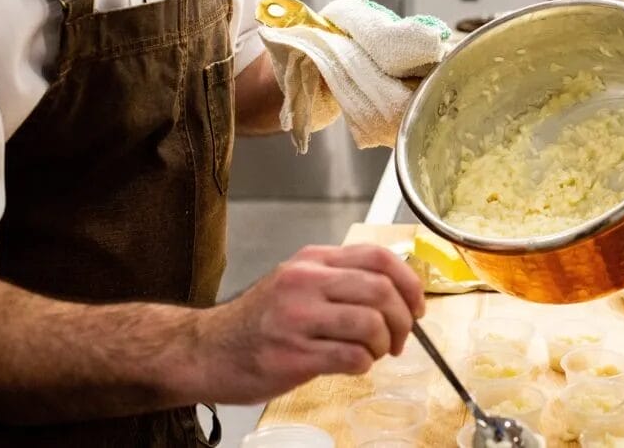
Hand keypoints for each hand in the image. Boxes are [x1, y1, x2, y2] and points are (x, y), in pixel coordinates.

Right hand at [194, 244, 424, 403]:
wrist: (205, 351)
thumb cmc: (257, 321)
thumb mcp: (297, 282)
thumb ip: (340, 279)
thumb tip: (396, 291)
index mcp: (312, 260)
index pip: (379, 257)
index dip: (409, 282)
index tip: (418, 304)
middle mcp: (305, 282)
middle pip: (381, 290)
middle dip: (404, 319)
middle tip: (402, 338)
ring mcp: (297, 319)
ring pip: (371, 324)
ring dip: (384, 344)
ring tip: (375, 353)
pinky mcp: (293, 356)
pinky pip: (352, 357)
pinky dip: (364, 364)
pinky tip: (354, 365)